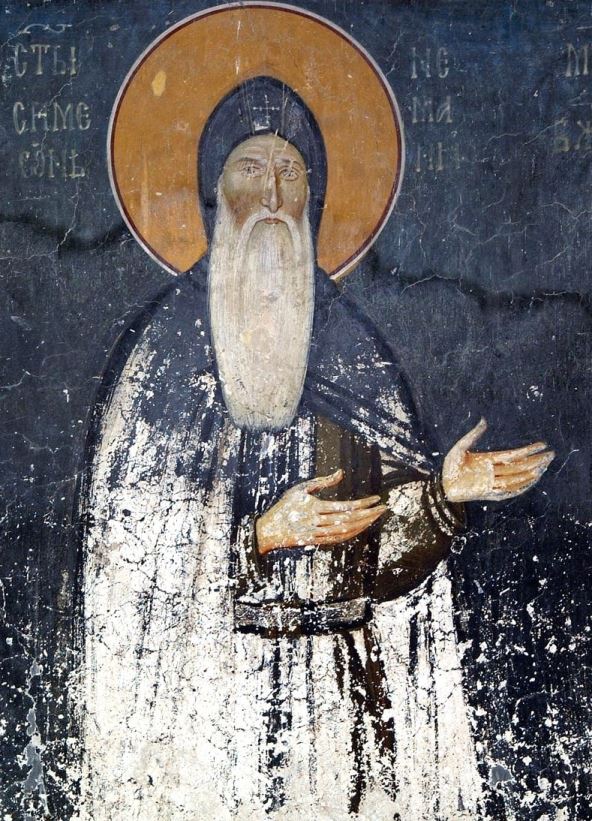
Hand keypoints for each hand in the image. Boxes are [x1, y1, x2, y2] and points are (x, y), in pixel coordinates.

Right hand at [256, 469, 386, 554]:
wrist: (269, 530)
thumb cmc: (284, 506)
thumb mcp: (300, 489)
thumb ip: (322, 481)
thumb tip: (341, 472)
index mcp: (314, 507)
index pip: (345, 506)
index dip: (363, 503)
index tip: (376, 499)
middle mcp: (317, 522)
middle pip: (349, 520)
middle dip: (369, 514)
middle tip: (383, 508)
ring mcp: (318, 534)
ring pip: (347, 531)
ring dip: (364, 525)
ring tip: (376, 517)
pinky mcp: (317, 542)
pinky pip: (339, 539)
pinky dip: (353, 534)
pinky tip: (362, 528)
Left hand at [442, 418, 553, 502]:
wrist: (441, 484)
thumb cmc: (450, 466)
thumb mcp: (460, 447)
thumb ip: (473, 435)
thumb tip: (484, 420)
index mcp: (489, 459)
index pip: (513, 455)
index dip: (528, 450)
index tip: (542, 445)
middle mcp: (493, 471)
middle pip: (519, 466)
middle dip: (535, 460)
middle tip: (551, 455)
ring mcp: (492, 483)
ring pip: (516, 478)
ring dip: (530, 473)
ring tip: (544, 466)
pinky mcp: (488, 494)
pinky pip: (507, 491)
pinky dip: (519, 487)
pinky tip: (530, 482)